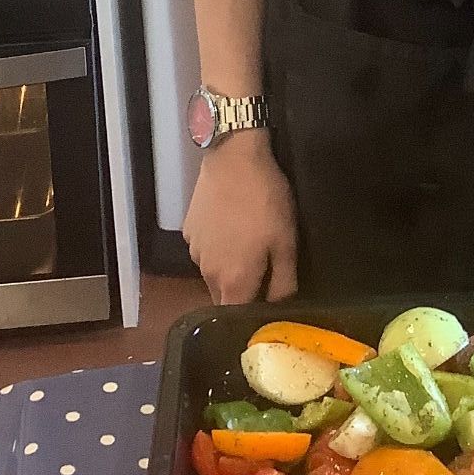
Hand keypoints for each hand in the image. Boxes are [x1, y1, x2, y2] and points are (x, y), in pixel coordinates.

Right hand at [183, 130, 297, 303]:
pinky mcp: (188, 231)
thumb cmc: (265, 201)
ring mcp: (194, 251)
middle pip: (224, 297)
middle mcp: (207, 273)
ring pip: (213, 274)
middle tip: (263, 268)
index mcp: (233, 281)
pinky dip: (217, 247)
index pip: (238, 316)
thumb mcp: (286, 242)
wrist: (234, 158)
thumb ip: (284, 282)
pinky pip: (204, 251)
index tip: (268, 302)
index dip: (253, 314)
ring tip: (247, 241)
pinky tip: (230, 225)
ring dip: (228, 268)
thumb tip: (280, 306)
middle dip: (242, 291)